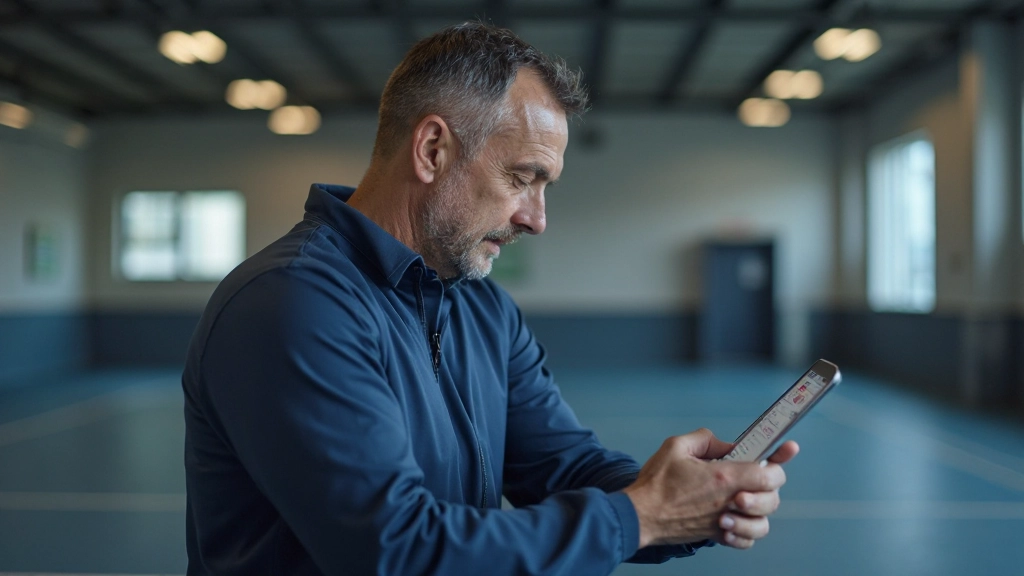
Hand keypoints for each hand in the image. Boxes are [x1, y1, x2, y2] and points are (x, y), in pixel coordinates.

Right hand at [622, 429, 792, 548]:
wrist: (641, 514)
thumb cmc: (656, 483)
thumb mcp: (676, 446)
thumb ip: (705, 439)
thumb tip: (725, 445)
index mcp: (723, 477)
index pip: (768, 472)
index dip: (781, 460)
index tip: (788, 450)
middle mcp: (728, 501)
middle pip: (772, 498)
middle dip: (769, 486)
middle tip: (754, 477)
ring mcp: (724, 521)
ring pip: (763, 524)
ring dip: (758, 513)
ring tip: (742, 503)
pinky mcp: (715, 535)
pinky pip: (745, 542)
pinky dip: (746, 533)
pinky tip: (734, 521)